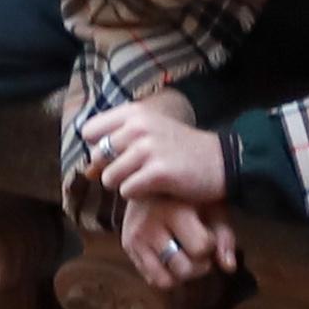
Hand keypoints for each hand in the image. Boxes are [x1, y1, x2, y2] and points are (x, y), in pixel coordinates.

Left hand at [79, 99, 226, 210]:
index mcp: (134, 113)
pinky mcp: (157, 172)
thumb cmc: (180, 150)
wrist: (222, 161)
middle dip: (111, 170)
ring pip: (108, 178)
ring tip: (147, 179)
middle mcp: (138, 127)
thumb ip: (116, 148)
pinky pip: (126, 191)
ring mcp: (147, 149)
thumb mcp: (148, 137)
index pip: (89, 131)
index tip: (116, 154)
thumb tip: (86, 171)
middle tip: (137, 171)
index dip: (97, 147)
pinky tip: (156, 188)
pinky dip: (138, 195)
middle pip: (97, 157)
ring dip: (124, 185)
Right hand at [121, 190, 238, 288]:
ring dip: (180, 274)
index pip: (200, 247)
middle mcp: (150, 226)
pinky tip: (170, 256)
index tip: (208, 233)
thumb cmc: (187, 193)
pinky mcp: (127, 246)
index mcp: (174, 211)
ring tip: (185, 257)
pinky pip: (150, 278)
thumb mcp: (210, 207)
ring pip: (165, 281)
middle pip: (184, 269)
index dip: (210, 245)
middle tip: (198, 250)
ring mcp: (136, 238)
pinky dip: (165, 274)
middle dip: (198, 265)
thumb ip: (223, 236)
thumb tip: (229, 268)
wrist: (149, 177)